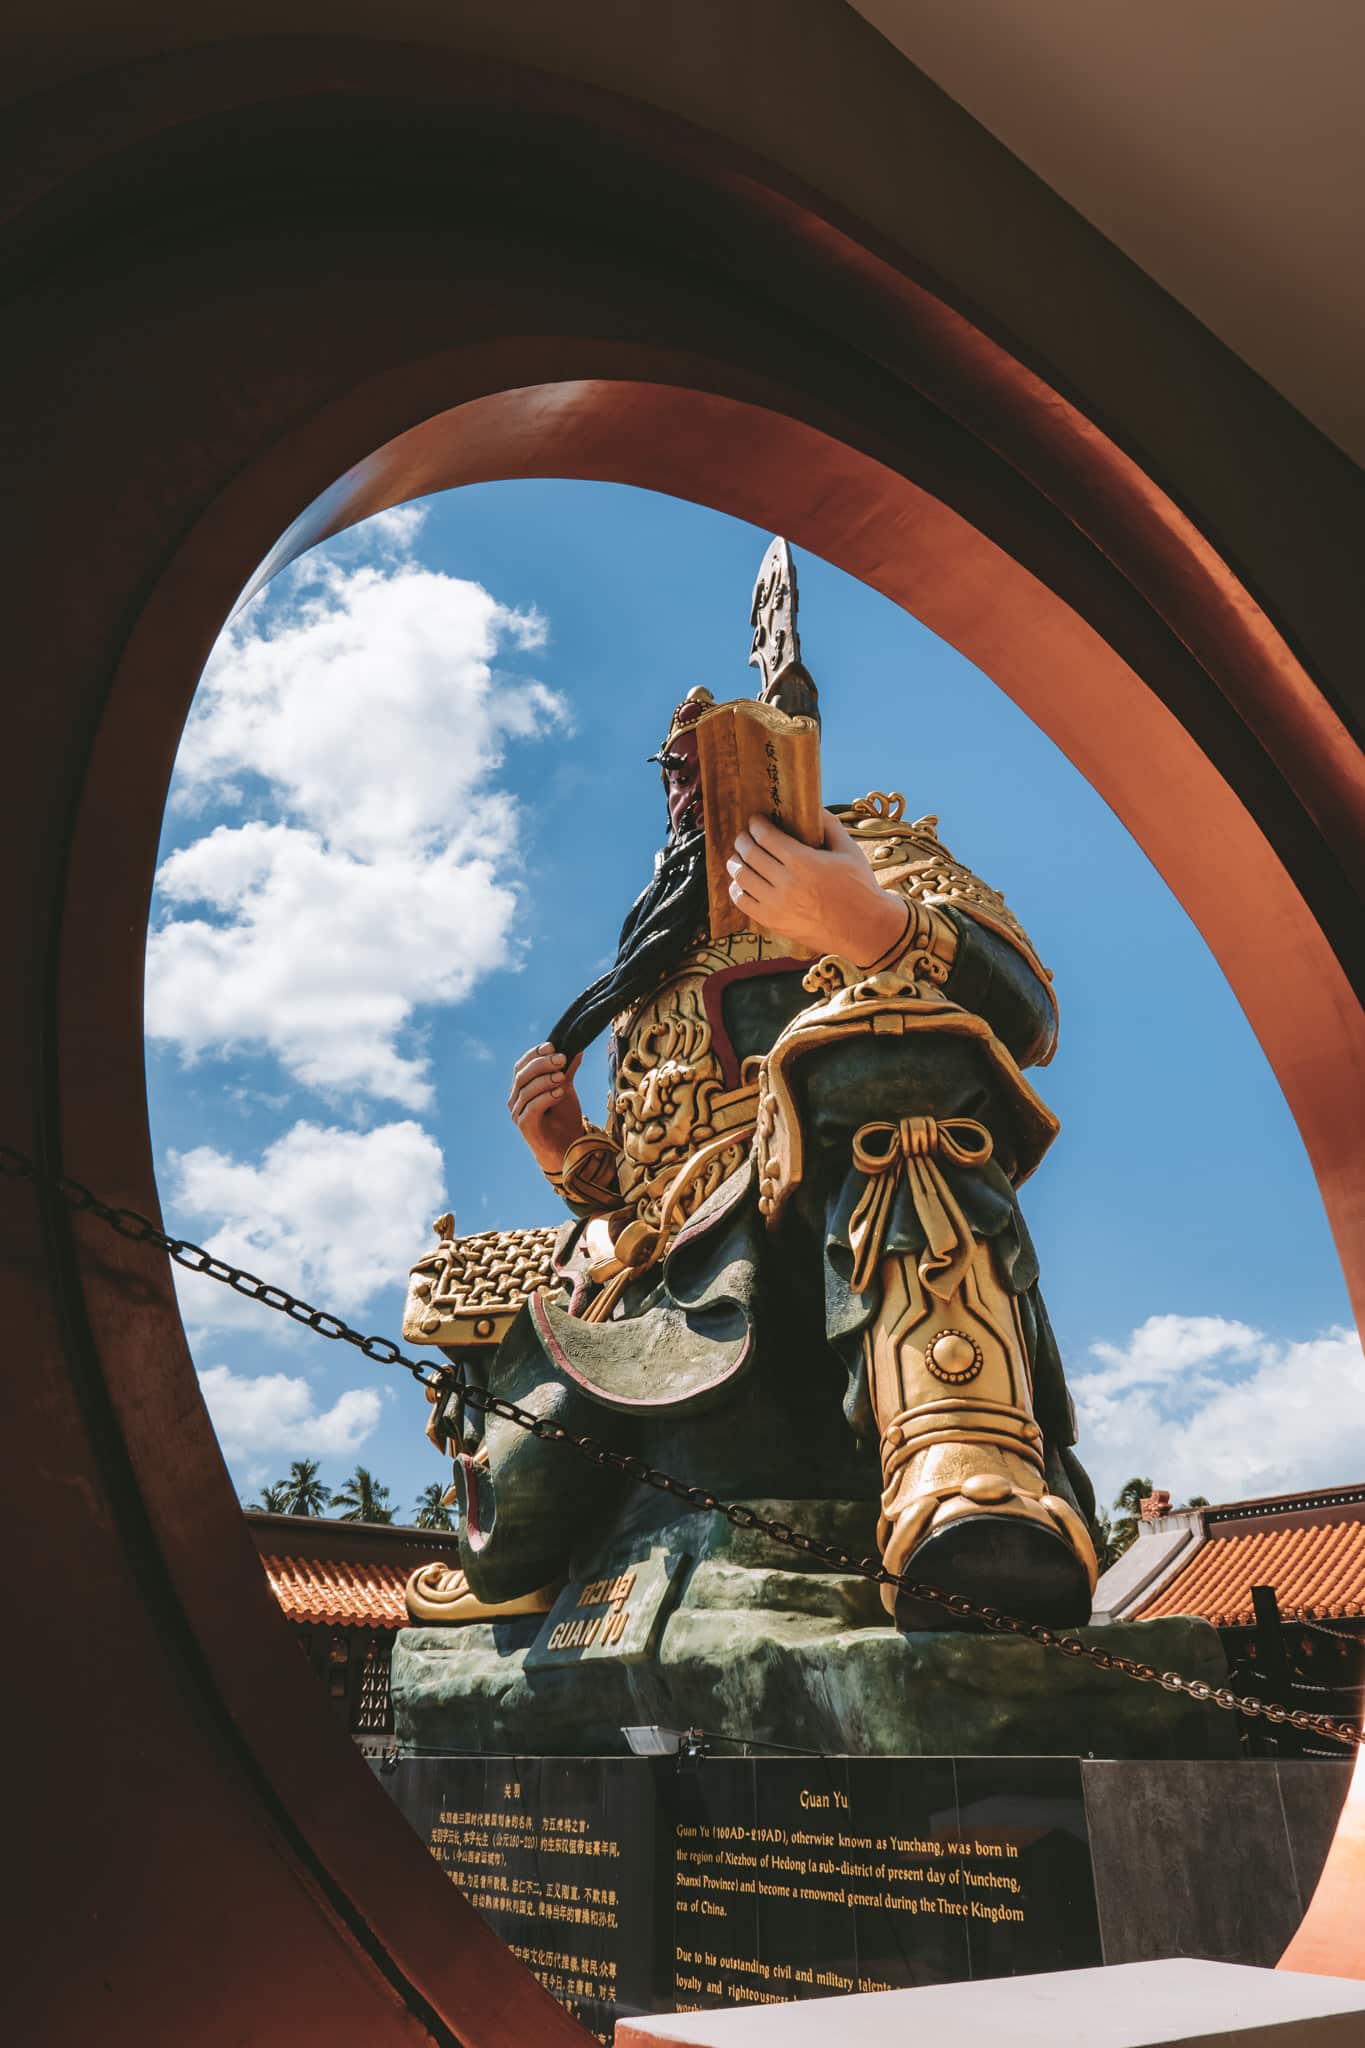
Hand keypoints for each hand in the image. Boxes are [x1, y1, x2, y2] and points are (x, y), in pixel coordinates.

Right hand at [507, 1043, 583, 1173]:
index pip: (522, 1065)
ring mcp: (517, 1113)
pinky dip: (546, 1097)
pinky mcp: (524, 1125)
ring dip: (545, 1080)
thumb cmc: (564, 1117)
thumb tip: (576, 1049)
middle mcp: (515, 1098)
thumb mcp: (566, 1088)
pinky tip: (560, 1092)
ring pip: (526, 1090)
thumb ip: (567, 1071)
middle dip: (542, 1064)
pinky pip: (531, 1107)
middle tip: (562, 1058)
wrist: (568, 1146)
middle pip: (522, 1075)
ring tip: (563, 1076)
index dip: (535, 1054)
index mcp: (522, 1087)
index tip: (552, 1046)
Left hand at [726, 810, 909, 964]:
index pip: (766, 836)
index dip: (756, 825)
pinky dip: (736, 888)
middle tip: (744, 836)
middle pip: (750, 854)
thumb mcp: (849, 850)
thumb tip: (813, 807)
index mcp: (803, 861)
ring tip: (739, 857)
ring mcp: (777, 904)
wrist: (863, 928)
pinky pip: (743, 902)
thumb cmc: (859, 886)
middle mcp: (786, 882)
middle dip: (743, 840)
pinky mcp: (773, 922)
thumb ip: (830, 825)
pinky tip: (741, 881)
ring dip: (736, 862)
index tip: (755, 820)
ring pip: (742, 877)